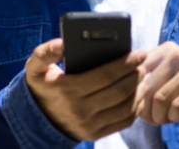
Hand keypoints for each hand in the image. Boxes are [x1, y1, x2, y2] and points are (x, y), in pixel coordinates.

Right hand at [23, 38, 142, 140]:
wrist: (37, 119)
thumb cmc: (42, 87)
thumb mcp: (35, 68)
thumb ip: (45, 53)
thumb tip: (62, 44)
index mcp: (68, 90)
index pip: (105, 76)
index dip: (125, 64)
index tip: (139, 53)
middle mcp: (80, 110)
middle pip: (118, 91)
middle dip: (135, 76)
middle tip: (142, 64)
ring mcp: (90, 125)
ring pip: (125, 107)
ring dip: (138, 91)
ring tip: (142, 78)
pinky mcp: (96, 134)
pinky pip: (124, 122)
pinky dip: (136, 108)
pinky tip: (138, 95)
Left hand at [132, 42, 178, 124]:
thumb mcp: (167, 72)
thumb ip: (146, 75)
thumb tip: (124, 91)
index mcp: (166, 49)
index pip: (138, 71)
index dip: (133, 93)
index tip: (136, 104)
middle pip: (148, 88)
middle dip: (146, 110)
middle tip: (150, 119)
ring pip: (161, 99)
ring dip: (159, 116)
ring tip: (163, 119)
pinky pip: (178, 107)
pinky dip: (173, 118)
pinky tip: (176, 117)